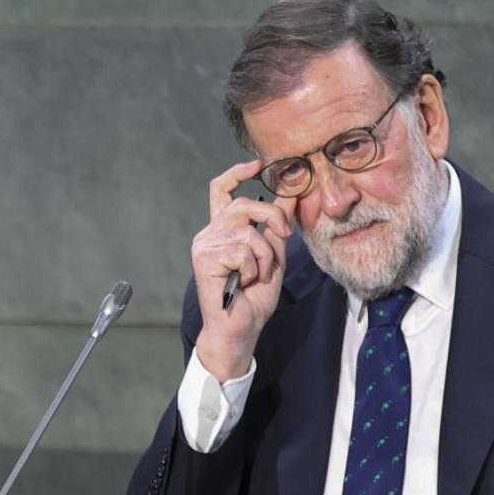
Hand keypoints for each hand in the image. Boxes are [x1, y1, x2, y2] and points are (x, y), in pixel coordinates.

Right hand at [191, 159, 293, 379]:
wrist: (240, 329)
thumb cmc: (253, 299)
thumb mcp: (273, 258)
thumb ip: (277, 228)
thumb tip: (290, 195)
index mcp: (222, 231)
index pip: (221, 190)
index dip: (237, 173)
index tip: (257, 164)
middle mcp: (209, 234)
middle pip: (244, 205)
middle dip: (272, 217)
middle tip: (285, 236)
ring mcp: (204, 245)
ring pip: (248, 233)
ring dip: (265, 257)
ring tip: (257, 276)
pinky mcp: (204, 258)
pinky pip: (243, 251)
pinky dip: (253, 269)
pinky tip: (243, 284)